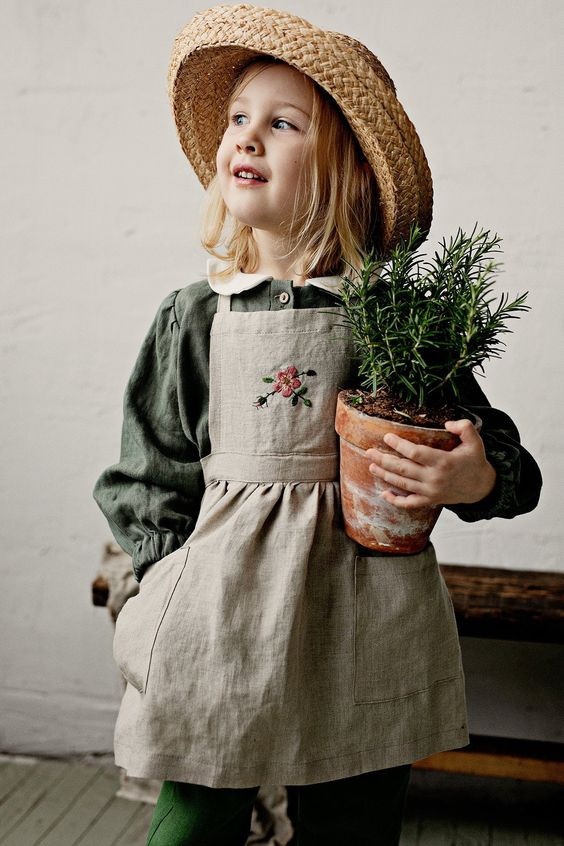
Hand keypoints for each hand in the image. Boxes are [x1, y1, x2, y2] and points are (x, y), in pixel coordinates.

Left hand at [365, 418, 496, 509]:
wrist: (481, 488)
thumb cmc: (475, 461)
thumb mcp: (475, 441)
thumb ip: (464, 427)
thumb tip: (447, 423)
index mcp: (443, 462)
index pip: (415, 453)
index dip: (399, 445)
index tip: (387, 437)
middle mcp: (434, 478)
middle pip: (403, 469)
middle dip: (384, 460)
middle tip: (369, 452)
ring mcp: (431, 492)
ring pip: (402, 484)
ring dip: (384, 475)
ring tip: (372, 465)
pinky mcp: (430, 501)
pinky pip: (409, 503)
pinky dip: (395, 500)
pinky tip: (384, 493)